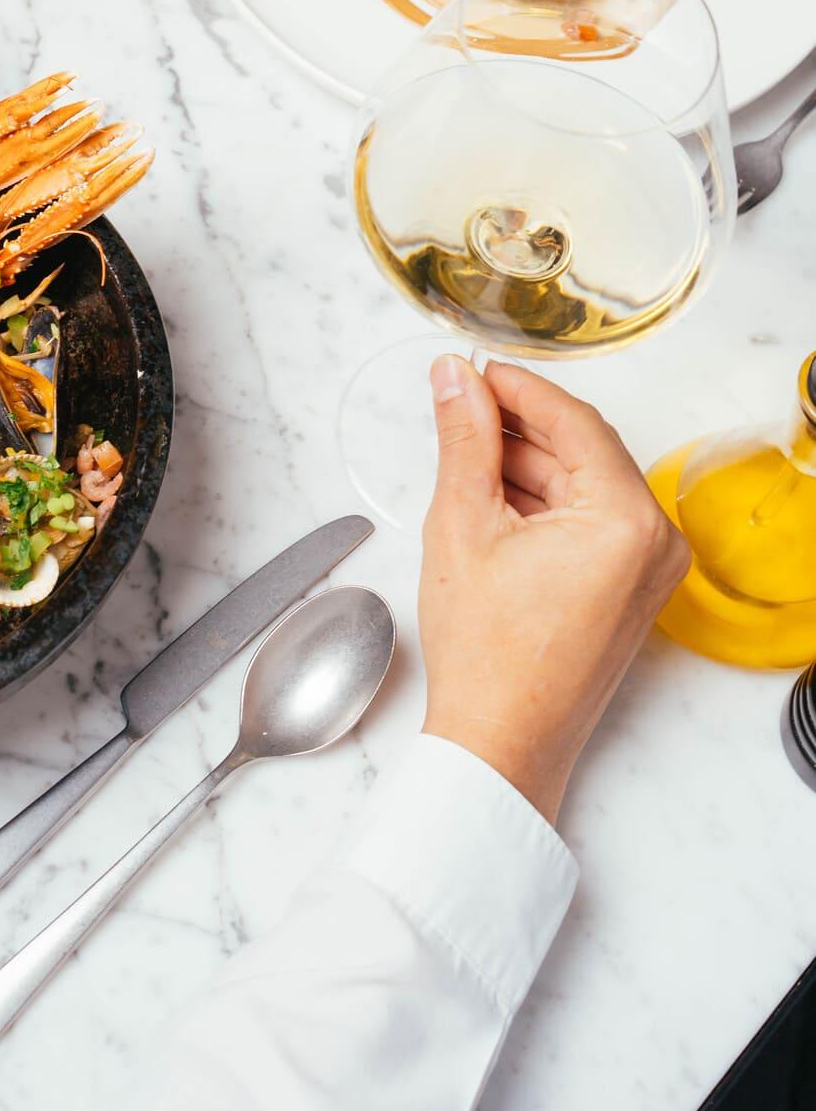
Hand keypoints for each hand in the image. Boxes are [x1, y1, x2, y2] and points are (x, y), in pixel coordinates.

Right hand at [419, 355, 687, 824]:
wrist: (498, 742)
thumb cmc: (486, 654)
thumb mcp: (463, 523)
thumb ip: (465, 438)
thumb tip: (455, 377)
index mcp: (627, 520)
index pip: (574, 421)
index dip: (517, 388)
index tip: (474, 369)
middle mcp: (655, 541)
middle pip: (583, 450)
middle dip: (519, 424)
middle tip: (461, 402)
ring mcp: (648, 569)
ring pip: (583, 484)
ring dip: (528, 462)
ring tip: (465, 449)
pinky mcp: (630, 589)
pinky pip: (589, 521)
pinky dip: (544, 502)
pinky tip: (493, 492)